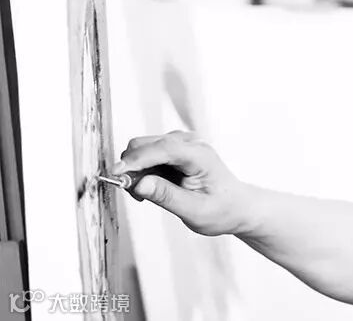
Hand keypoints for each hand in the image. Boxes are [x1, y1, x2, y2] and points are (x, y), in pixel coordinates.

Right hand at [114, 131, 253, 235]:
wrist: (235, 207)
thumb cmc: (221, 209)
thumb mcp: (195, 211)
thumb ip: (167, 196)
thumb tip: (139, 183)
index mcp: (200, 155)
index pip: (163, 149)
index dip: (137, 160)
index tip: (116, 174)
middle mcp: (190, 144)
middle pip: (145, 144)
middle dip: (131, 167)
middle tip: (133, 194)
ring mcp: (180, 145)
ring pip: (141, 149)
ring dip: (134, 170)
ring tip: (145, 196)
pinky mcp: (173, 151)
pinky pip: (146, 155)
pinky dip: (139, 171)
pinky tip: (149, 189)